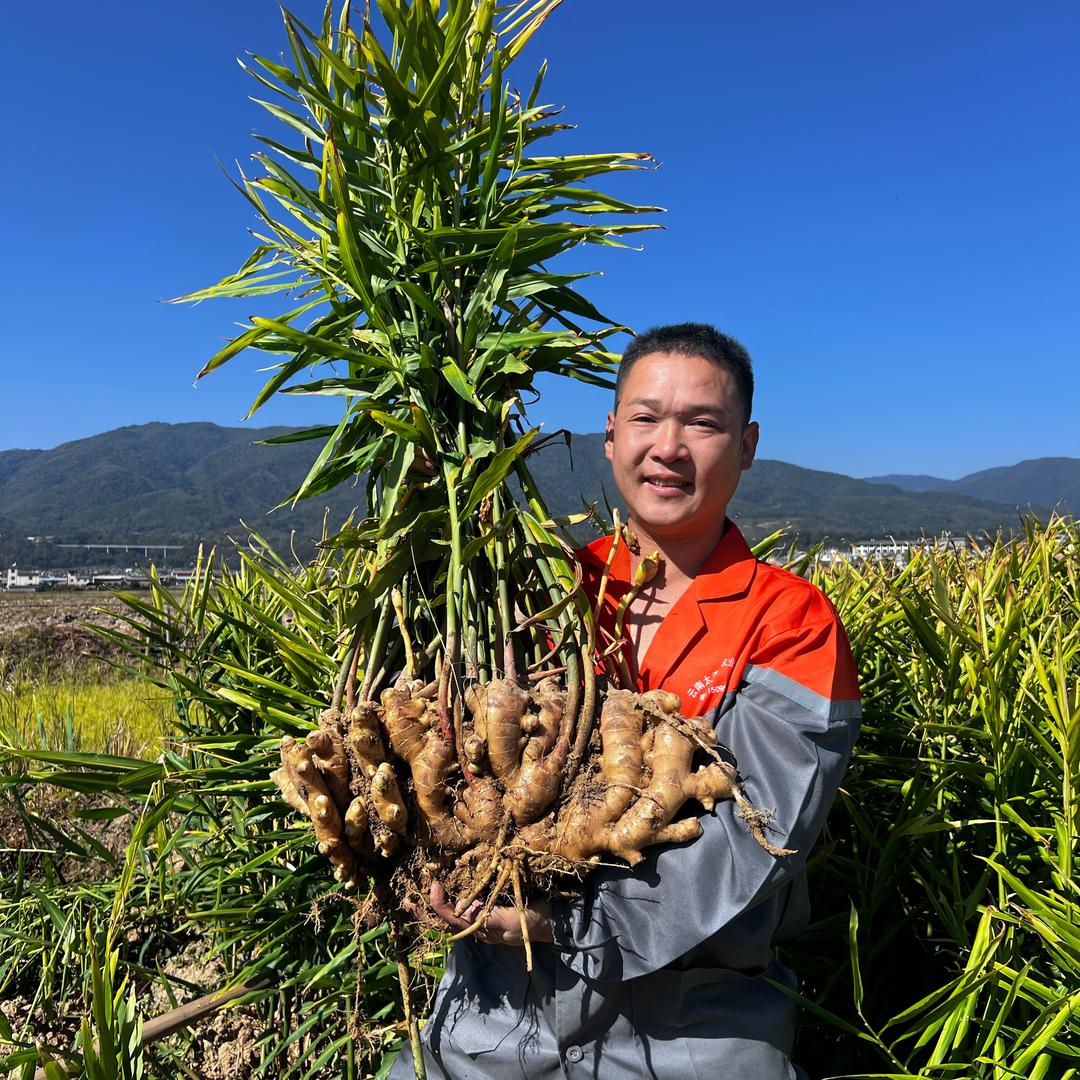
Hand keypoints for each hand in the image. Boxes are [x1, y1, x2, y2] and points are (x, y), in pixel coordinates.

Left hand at [425, 881, 553, 945]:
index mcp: (483, 929)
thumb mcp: (513, 918)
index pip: (453, 919)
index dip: (440, 904)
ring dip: (433, 909)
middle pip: (446, 922)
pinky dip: (449, 905)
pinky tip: (444, 894)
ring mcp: (484, 922)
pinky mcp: (491, 913)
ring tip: (416, 899)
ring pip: (452, 919)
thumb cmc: (535, 919)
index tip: (433, 885)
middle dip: (425, 913)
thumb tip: (466, 912)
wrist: (555, 922)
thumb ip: (491, 916)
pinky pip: (465, 912)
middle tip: (407, 901)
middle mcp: (479, 928)